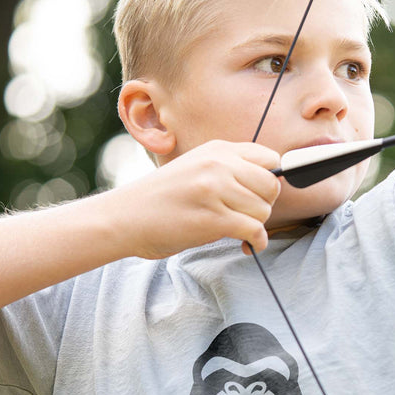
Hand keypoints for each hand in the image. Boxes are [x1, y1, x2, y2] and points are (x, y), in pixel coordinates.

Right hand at [103, 140, 281, 259]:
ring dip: (256, 226)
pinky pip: (254, 230)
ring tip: (238, 230)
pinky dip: (257, 242)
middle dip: (264, 206)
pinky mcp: (212, 218)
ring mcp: (214, 190)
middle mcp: (217, 164)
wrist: (123, 218)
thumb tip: (271, 186)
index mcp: (216, 149)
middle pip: (271, 186)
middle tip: (247, 217)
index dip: (270, 181)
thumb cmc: (161, 199)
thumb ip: (229, 170)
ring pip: (263, 210)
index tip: (259, 197)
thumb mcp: (196, 168)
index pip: (269, 158)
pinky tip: (248, 245)